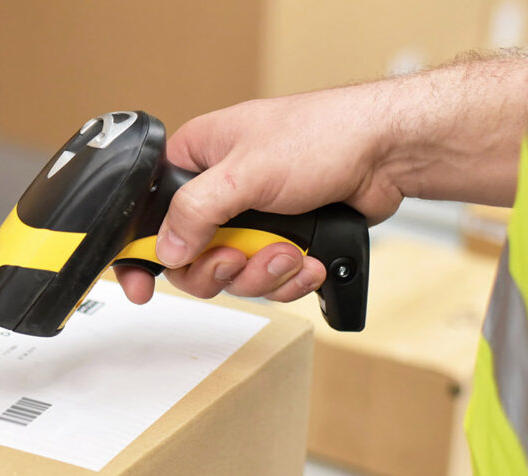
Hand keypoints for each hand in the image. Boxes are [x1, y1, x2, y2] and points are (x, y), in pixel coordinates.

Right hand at [114, 86, 405, 305]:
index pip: (149, 214)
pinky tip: (308, 261)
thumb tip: (166, 249)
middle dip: (220, 269)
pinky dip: (289, 278)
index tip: (139, 287)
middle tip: (239, 258)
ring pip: (231, 276)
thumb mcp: (244, 172)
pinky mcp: (281, 241)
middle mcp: (219, 192)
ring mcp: (250, 220)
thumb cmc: (324, 135)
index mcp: (196, 160)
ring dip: (262, 274)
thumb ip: (195, 211)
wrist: (388, 152)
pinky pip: (267, 281)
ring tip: (289, 254)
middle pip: (190, 259)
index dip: (140, 254)